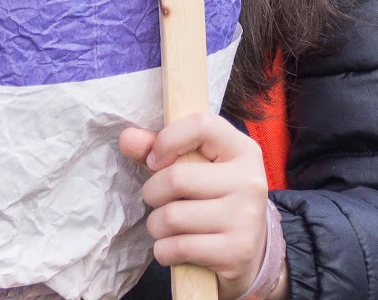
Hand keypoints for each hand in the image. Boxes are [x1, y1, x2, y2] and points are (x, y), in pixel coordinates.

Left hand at [119, 114, 278, 299]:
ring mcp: (246, 218)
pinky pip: (178, 247)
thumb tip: (127, 138)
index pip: (202, 126)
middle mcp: (250, 180)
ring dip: (156, 225)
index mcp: (242, 149)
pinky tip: (173, 247)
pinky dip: (164, 250)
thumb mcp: (194, 167)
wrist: (247, 251)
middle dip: (152, 193)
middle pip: (176, 178)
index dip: (168, 139)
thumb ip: (160, 148)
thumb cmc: (212, 198)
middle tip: (158, 200)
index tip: (155, 160)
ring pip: (172, 217)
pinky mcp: (237, 251)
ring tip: (165, 226)